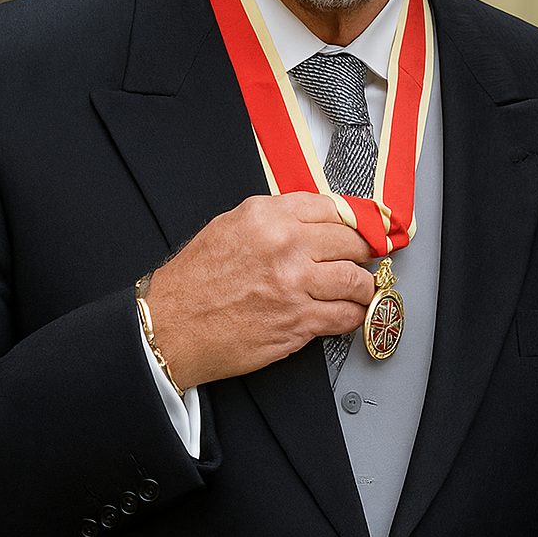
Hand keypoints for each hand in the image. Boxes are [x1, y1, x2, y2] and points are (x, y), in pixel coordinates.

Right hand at [144, 192, 374, 388]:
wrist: (170, 327)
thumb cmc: (195, 280)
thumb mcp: (232, 226)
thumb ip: (277, 218)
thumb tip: (318, 219)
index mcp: (269, 217)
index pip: (334, 209)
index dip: (354, 221)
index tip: (365, 228)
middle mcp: (286, 246)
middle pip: (352, 243)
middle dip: (364, 251)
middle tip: (367, 257)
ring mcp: (296, 286)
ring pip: (357, 281)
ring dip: (363, 286)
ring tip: (361, 288)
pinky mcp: (299, 323)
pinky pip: (345, 316)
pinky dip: (353, 315)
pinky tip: (347, 311)